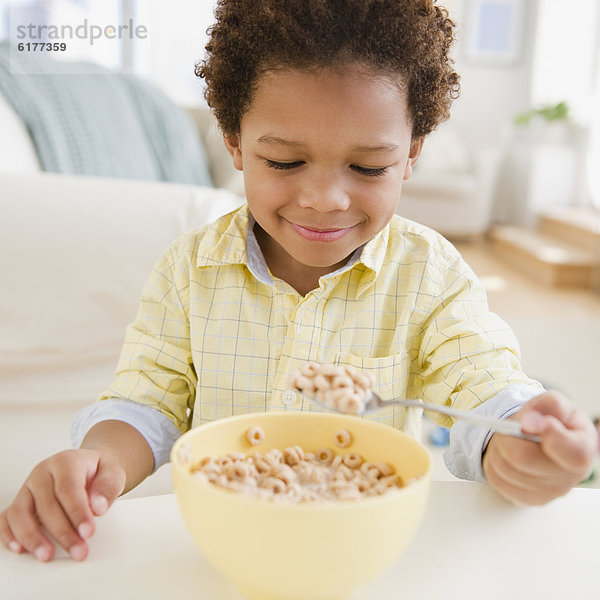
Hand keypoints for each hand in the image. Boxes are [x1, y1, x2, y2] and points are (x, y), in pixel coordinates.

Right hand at [0, 449, 125, 560]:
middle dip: (62, 532)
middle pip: (46, 504)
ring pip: (20, 513)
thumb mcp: (113, 472)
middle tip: (78, 550)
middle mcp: (42, 473)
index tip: (88, 532)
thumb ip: (108, 486)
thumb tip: (98, 506)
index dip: (77, 512)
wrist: (88, 467)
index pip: (68, 488)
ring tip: (48, 555)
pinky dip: (9, 535)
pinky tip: (20, 549)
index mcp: (66, 461)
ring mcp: (28, 488)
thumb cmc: (98, 472)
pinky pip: (7, 519)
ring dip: (32, 537)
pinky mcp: (19, 503)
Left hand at [482, 390, 596, 504]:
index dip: (553, 437)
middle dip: (507, 436)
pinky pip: (496, 479)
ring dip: (497, 448)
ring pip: (503, 467)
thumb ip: (548, 405)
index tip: (540, 422)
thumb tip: (530, 422)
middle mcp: (569, 477)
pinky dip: (492, 462)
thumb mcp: (554, 404)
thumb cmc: (551, 420)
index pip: (574, 453)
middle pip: (521, 458)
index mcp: (583, 449)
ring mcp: (548, 493)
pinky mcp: (527, 499)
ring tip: (509, 440)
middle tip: (509, 427)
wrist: (541, 440)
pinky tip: (506, 455)